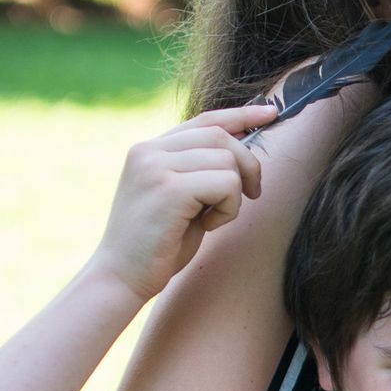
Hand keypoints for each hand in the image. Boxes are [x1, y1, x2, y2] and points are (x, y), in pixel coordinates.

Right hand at [94, 104, 276, 302]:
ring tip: (212, 218)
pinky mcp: (169, 189)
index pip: (204, 120)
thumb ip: (200, 170)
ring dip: (234, 195)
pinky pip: (226, 184)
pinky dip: (229, 208)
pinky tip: (208, 226)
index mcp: (149, 149)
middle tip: (252, 194)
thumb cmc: (155, 245)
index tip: (271, 112)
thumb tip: (242, 148)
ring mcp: (156, 166)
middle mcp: (149, 150)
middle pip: (221, 136)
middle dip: (248, 164)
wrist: (120, 278)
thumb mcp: (180, 197)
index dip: (241, 114)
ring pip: (227, 161)